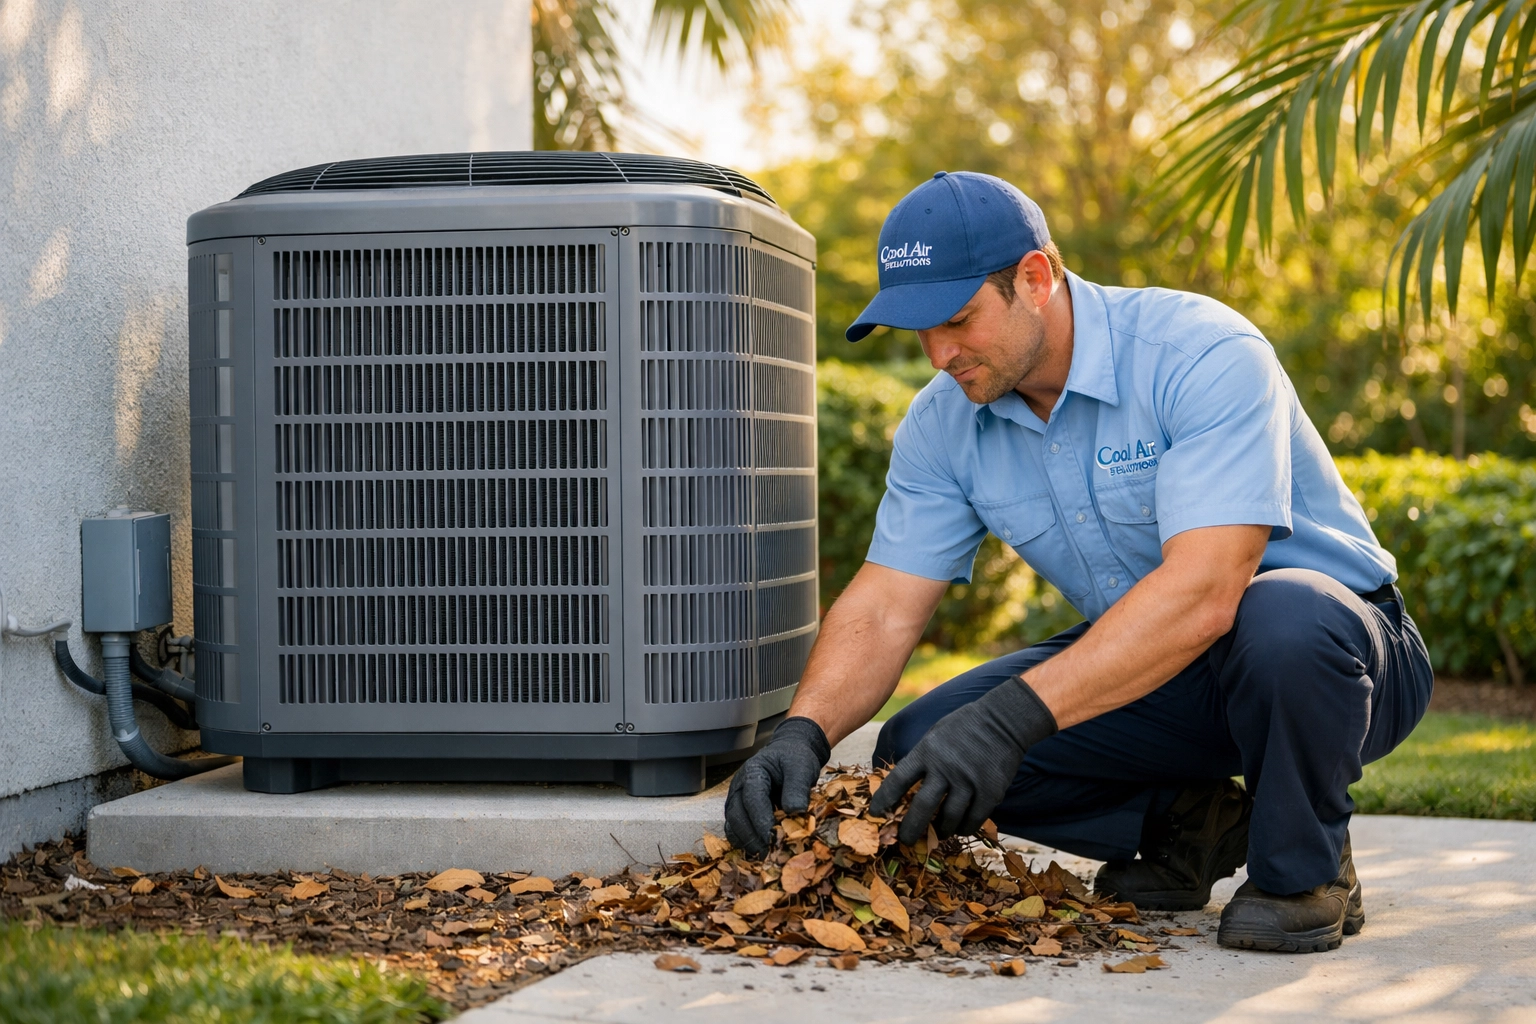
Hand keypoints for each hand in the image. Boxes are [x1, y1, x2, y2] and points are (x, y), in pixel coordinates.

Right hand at [724, 717, 830, 856]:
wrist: (790, 755)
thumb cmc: (795, 760)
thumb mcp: (801, 767)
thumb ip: (797, 787)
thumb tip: (794, 811)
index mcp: (753, 772)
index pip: (752, 798)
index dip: (760, 819)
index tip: (772, 837)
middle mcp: (739, 787)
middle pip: (737, 815)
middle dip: (751, 836)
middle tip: (769, 853)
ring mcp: (737, 801)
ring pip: (733, 826)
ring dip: (747, 843)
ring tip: (765, 857)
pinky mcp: (740, 813)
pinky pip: (737, 832)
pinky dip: (746, 844)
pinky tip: (761, 853)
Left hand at [869, 676, 1056, 845]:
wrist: (1003, 720)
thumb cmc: (963, 727)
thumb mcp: (934, 735)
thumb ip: (920, 759)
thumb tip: (903, 786)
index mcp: (926, 752)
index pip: (898, 781)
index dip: (884, 800)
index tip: (876, 814)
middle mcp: (945, 768)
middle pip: (922, 808)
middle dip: (910, 829)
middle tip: (905, 840)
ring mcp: (969, 781)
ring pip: (948, 819)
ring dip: (940, 830)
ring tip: (936, 834)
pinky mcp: (990, 791)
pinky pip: (973, 820)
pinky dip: (963, 828)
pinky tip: (958, 827)